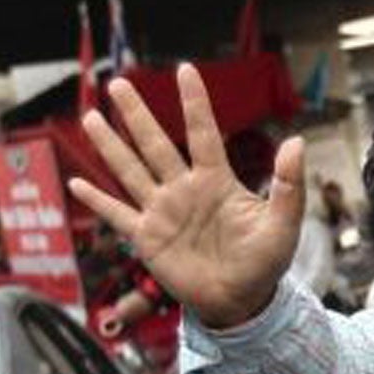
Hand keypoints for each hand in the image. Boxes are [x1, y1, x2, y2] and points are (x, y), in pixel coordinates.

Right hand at [69, 65, 305, 330]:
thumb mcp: (283, 226)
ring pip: (130, 171)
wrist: (242, 303)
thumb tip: (297, 142)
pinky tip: (76, 183)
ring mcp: (163, 212)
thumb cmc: (265, 265)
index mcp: (216, 182)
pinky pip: (117, 215)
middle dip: (136, 114)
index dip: (194, 103)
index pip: (203, 133)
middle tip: (118, 84)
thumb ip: (289, 186)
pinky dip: (97, 200)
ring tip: (91, 116)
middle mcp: (185, 190)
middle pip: (155, 144)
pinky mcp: (148, 238)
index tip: (185, 69)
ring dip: (110, 145)